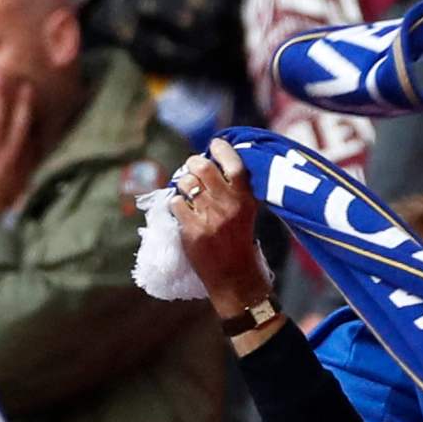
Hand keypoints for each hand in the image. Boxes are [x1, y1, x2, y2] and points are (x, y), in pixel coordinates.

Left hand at [167, 144, 274, 312]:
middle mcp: (228, 206)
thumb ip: (233, 189)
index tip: (215, 144)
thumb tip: (210, 162)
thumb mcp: (247, 212)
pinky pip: (175, 204)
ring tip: (188, 192)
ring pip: (186, 184)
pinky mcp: (192, 231)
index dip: (222, 149)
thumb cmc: (240, 241)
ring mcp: (209, 219)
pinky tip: (183, 211)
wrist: (235, 277)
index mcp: (246, 199)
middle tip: (193, 166)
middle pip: (203, 167)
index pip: (234, 163)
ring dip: (184, 184)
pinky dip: (176, 204)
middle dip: (194, 163)